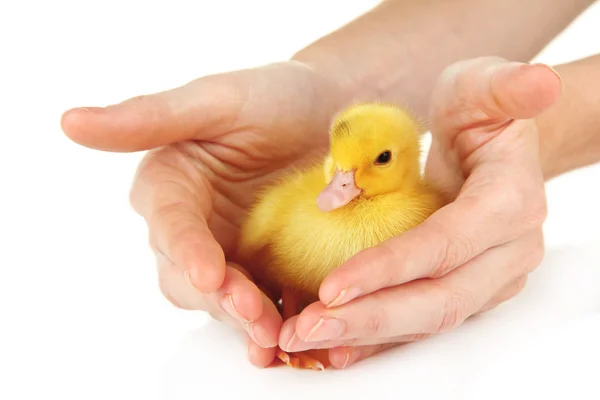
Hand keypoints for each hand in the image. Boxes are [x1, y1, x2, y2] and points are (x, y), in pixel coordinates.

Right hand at [61, 61, 342, 366]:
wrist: (334, 114)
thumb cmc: (275, 96)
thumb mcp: (218, 100)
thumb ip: (150, 117)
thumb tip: (69, 122)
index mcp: (171, 183)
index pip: (170, 222)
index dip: (186, 249)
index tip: (208, 273)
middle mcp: (192, 224)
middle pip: (187, 273)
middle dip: (216, 297)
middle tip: (251, 313)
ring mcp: (227, 250)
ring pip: (219, 298)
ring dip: (242, 320)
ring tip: (272, 335)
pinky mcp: (261, 267)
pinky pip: (260, 302)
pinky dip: (271, 322)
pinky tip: (289, 338)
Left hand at [278, 57, 562, 367]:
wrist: (493, 148)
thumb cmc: (480, 114)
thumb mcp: (484, 88)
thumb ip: (506, 88)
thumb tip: (539, 82)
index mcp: (509, 203)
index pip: (446, 245)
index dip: (390, 268)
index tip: (331, 287)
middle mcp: (506, 253)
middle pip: (438, 301)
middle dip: (370, 319)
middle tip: (306, 329)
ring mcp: (488, 279)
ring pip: (428, 321)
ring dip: (365, 336)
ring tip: (305, 341)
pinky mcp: (466, 289)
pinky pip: (420, 321)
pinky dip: (378, 338)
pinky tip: (335, 347)